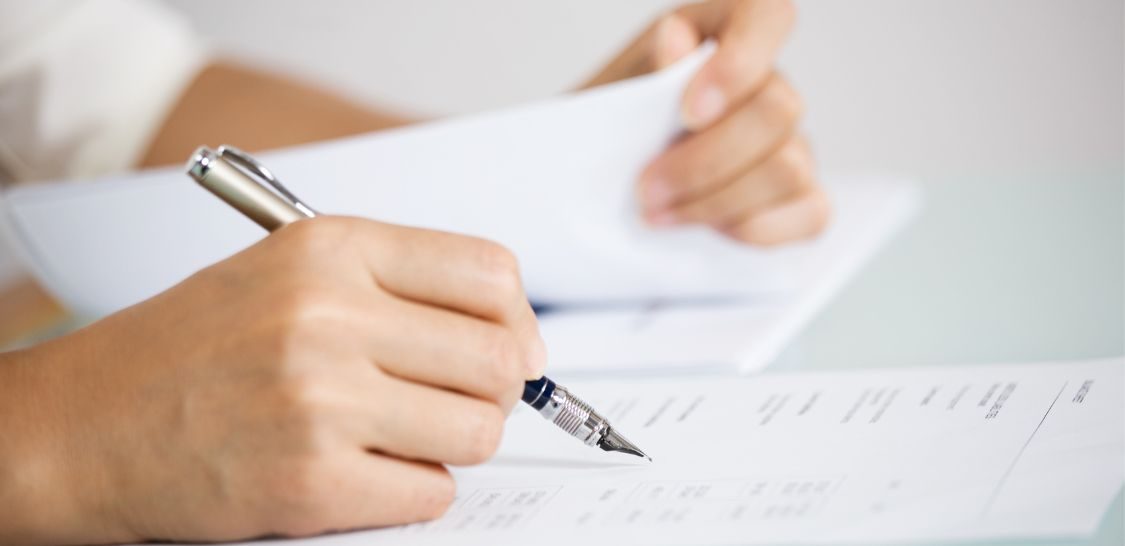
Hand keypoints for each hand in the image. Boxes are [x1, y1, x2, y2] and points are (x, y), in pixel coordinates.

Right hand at [0, 217, 545, 543]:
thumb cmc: (191, 349)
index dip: (515, 319)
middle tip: (458, 400)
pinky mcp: (310, 479)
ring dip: (454, 443)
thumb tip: (513, 336)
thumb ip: (398, 288)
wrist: (84, 425)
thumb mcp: (291, 272)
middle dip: (493, 391)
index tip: (510, 345)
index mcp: (331, 249)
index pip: (490, 273)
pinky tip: (367, 471)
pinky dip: (413, 490)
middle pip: (498, 359)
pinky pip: (432, 493)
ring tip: (400, 435)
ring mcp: (320, 399)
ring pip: (477, 432)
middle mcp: (328, 315)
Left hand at [586, 0, 829, 244]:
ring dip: (717, 202)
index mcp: (721, 32)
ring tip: (660, 216)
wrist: (592, 187)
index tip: (687, 114)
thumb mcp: (608, 93)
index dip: (739, 63)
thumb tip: (677, 45)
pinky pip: (811, 213)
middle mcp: (765, 82)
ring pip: (789, 168)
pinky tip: (709, 232)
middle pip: (777, 109)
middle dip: (705, 162)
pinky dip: (755, 230)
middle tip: (646, 192)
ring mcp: (790, 141)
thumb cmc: (606, 134)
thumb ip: (645, 66)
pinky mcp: (801, 198)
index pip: (768, 13)